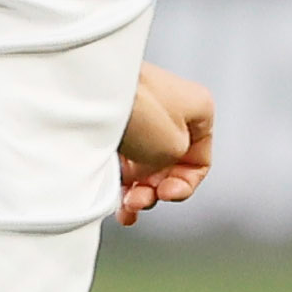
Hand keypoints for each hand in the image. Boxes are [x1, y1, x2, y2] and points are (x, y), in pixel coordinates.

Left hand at [118, 61, 213, 224]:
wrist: (91, 86)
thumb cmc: (135, 105)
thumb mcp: (173, 147)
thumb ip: (173, 166)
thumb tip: (154, 172)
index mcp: (196, 109)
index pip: (199, 161)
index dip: (184, 185)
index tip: (166, 194)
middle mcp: (169, 111)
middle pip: (167, 166)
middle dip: (153, 191)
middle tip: (138, 201)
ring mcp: (139, 115)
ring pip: (141, 164)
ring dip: (134, 191)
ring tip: (123, 206)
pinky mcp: (111, 121)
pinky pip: (118, 157)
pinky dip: (115, 178)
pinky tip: (108, 194)